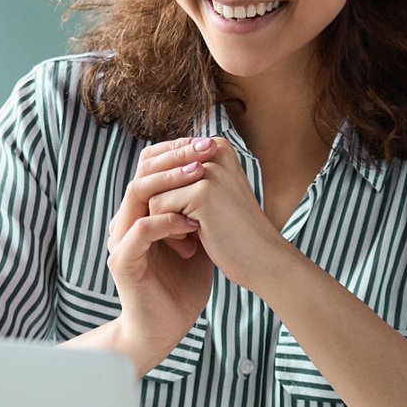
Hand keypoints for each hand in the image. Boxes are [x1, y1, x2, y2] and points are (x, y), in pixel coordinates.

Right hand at [105, 137, 218, 373]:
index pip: (151, 166)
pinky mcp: (123, 261)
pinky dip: (167, 222)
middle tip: (205, 150)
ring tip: (198, 177)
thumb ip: (200, 208)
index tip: (209, 143)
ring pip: (137, 193)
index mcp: (141, 210)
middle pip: (142, 171)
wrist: (164, 328)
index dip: (178, 150)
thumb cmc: (181, 285)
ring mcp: (121, 239)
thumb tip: (225, 176)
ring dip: (169, 182)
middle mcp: (126, 219)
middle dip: (176, 156)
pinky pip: (141, 230)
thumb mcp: (197, 238)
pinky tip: (192, 225)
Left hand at [148, 137, 290, 293]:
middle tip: (184, 232)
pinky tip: (191, 243)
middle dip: (163, 208)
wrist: (263, 260)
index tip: (189, 216)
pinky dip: (168, 232)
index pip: (163, 164)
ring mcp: (209, 170)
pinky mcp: (202, 192)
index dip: (167, 195)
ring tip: (189, 237)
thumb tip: (144, 163)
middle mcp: (213, 150)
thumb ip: (183, 175)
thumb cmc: (234, 231)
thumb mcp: (210, 194)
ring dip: (163, 221)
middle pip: (156, 177)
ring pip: (153, 192)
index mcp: (216, 146)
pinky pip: (157, 208)